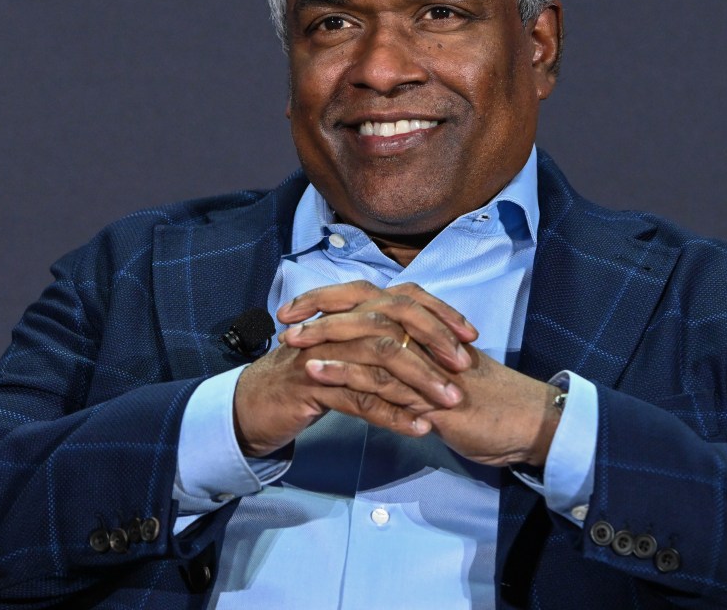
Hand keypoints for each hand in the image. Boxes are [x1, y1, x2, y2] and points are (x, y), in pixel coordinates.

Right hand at [231, 281, 476, 456]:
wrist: (255, 404)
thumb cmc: (308, 378)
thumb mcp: (347, 352)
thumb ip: (381, 339)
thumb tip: (429, 338)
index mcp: (349, 310)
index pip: (401, 298)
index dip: (438, 312)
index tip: (470, 335)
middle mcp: (336, 323)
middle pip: (392, 321)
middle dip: (432, 342)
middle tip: (463, 367)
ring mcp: (322, 351)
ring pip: (378, 359)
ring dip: (419, 382)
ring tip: (449, 402)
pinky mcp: (311, 384)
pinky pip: (359, 398)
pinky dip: (393, 414)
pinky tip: (418, 428)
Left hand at [278, 282, 563, 468]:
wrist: (524, 420)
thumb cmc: (484, 399)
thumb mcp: (441, 371)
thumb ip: (412, 358)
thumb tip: (376, 352)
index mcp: (424, 324)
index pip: (371, 298)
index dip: (332, 298)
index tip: (296, 306)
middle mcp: (424, 333)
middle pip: (365, 306)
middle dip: (320, 309)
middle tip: (283, 318)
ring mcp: (428, 358)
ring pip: (369, 337)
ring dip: (325, 339)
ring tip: (291, 344)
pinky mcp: (428, 390)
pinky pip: (381, 378)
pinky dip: (344, 373)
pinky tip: (317, 375)